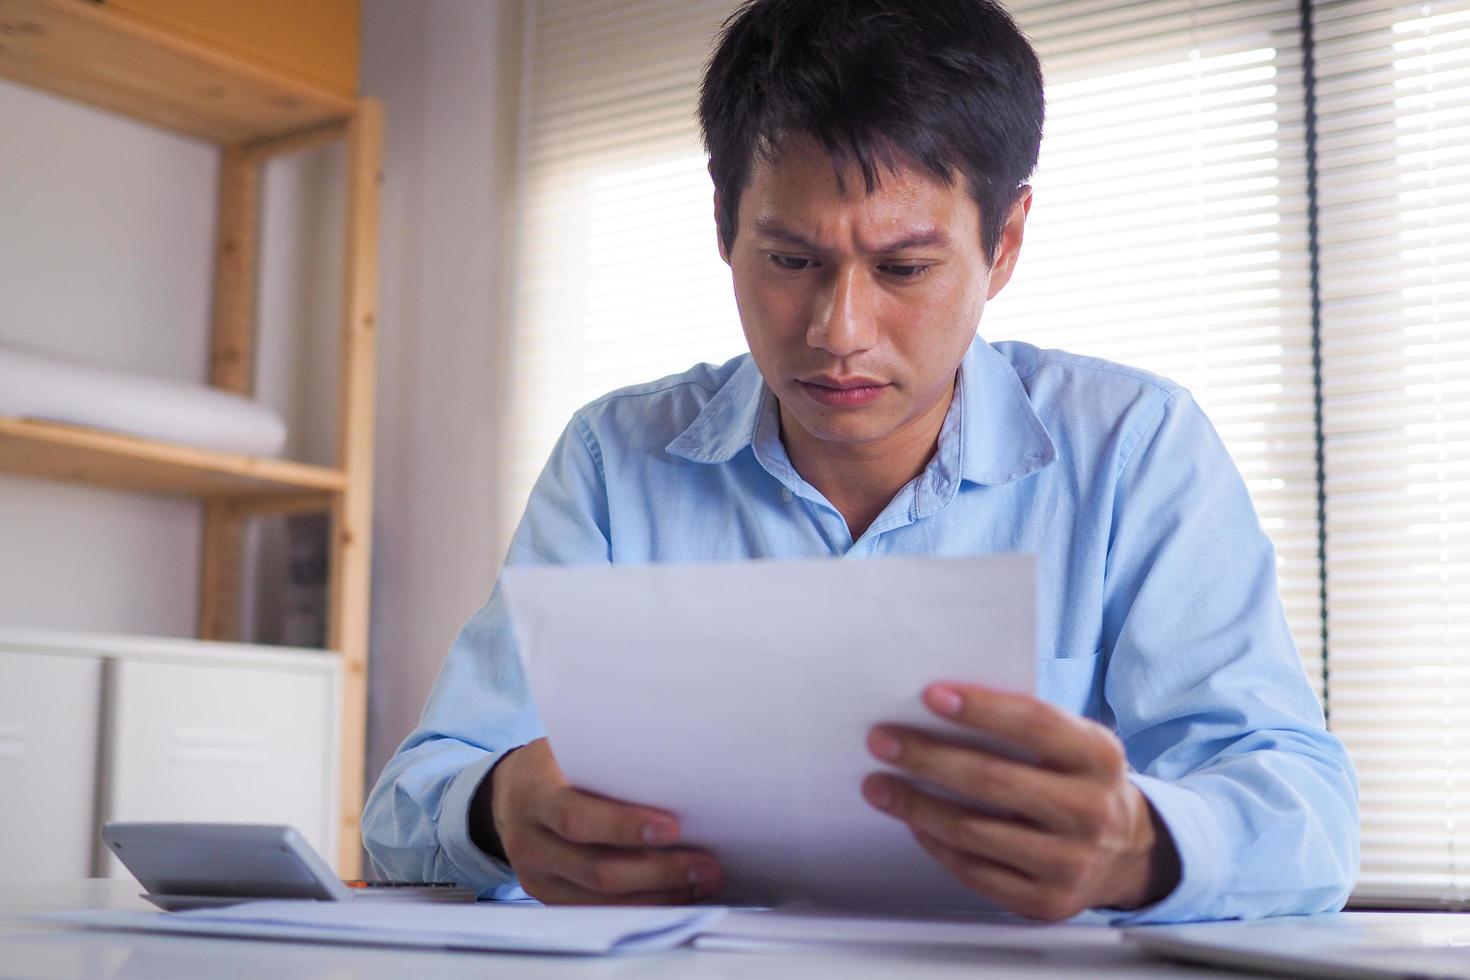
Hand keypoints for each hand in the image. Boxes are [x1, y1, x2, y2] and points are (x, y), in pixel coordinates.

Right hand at [477, 738, 722, 903]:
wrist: (507, 794)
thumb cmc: (553, 764)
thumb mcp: (569, 748)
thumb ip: (606, 759)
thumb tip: (677, 765)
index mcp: (533, 795)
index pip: (576, 818)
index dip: (624, 827)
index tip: (672, 827)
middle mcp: (529, 842)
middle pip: (596, 870)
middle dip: (659, 871)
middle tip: (705, 864)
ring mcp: (537, 876)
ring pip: (602, 900)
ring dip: (659, 895)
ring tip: (701, 881)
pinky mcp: (550, 897)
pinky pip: (599, 912)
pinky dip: (642, 905)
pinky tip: (675, 894)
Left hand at [862, 684, 1179, 920]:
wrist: (1129, 853)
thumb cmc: (1082, 782)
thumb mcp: (1075, 744)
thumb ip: (1026, 727)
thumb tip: (941, 705)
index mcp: (1099, 758)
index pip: (1035, 724)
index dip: (981, 708)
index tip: (931, 695)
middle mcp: (1091, 811)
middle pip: (992, 780)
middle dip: (927, 757)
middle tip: (882, 741)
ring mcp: (1071, 862)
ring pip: (974, 831)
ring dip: (916, 805)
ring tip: (880, 785)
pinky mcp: (1046, 901)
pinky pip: (975, 871)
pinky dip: (936, 844)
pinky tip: (915, 822)